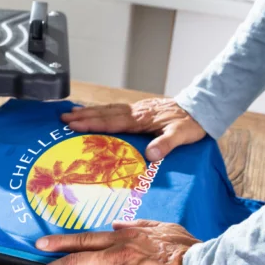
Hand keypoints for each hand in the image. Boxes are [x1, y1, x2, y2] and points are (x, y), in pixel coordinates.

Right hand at [60, 98, 206, 160]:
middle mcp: (137, 112)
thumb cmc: (192, 123)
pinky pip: (117, 109)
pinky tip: (98, 112)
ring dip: (91, 111)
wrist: (202, 108)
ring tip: (73, 112)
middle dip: (84, 116)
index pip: (112, 122)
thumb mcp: (182, 136)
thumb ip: (166, 145)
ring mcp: (139, 109)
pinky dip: (104, 110)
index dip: (92, 124)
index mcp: (142, 119)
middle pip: (105, 113)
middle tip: (63, 117)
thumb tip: (150, 156)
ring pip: (110, 109)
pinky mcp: (142, 109)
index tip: (74, 124)